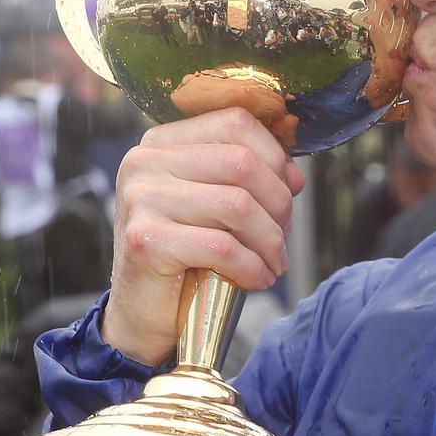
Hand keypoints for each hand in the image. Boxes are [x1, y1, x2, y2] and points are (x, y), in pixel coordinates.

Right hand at [102, 107, 305, 365]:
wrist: (141, 313)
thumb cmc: (187, 254)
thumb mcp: (218, 204)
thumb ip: (250, 177)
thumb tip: (294, 175)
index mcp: (163, 142)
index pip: (236, 122)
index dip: (275, 156)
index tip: (290, 190)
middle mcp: (145, 162)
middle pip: (242, 163)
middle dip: (279, 203)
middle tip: (284, 236)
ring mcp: (141, 199)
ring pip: (237, 204)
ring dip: (270, 240)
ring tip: (275, 261)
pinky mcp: (145, 241)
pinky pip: (222, 246)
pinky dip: (252, 266)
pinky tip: (257, 278)